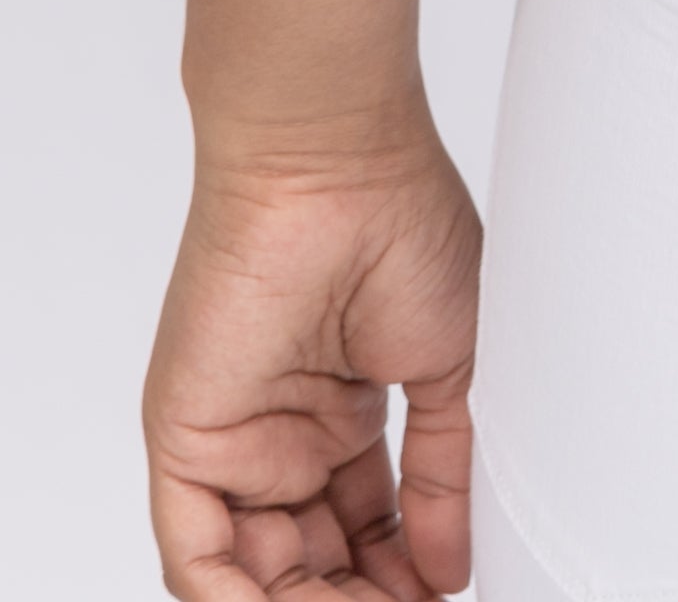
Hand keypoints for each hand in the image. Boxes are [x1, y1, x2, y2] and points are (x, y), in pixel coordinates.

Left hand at [145, 124, 478, 597]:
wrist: (339, 160)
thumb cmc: (404, 222)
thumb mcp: (449, 368)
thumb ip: (444, 473)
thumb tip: (452, 567)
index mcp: (340, 410)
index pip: (364, 527)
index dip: (401, 575)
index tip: (444, 593)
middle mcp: (281, 433)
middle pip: (311, 561)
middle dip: (359, 600)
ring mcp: (232, 440)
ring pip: (254, 572)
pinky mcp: (185, 440)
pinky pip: (197, 556)